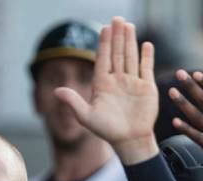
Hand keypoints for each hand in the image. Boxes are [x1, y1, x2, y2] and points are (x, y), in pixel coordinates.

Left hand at [55, 17, 158, 163]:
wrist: (129, 140)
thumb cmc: (106, 130)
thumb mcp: (86, 117)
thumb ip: (73, 102)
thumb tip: (56, 91)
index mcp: (102, 85)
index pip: (102, 60)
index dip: (103, 44)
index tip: (104, 28)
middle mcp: (117, 80)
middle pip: (117, 54)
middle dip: (116, 37)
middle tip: (117, 19)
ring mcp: (132, 83)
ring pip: (130, 57)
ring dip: (130, 41)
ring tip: (128, 25)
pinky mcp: (146, 87)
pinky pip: (146, 68)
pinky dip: (146, 57)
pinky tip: (146, 44)